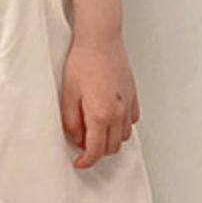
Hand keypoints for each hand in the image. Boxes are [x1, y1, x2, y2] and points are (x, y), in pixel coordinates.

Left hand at [59, 33, 139, 168]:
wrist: (100, 40)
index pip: (95, 151)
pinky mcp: (133, 96)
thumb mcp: (68, 95)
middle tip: (83, 141)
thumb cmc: (82, 63)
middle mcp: (118, 113)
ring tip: (95, 128)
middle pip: (111, 147)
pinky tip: (109, 116)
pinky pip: (131, 121)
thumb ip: (71, 122)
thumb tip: (76, 139)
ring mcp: (128, 105)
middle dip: (97, 151)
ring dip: (110, 139)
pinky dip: (121, 125)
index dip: (86, 161)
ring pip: (123, 136)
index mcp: (100, 115)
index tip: (79, 162)